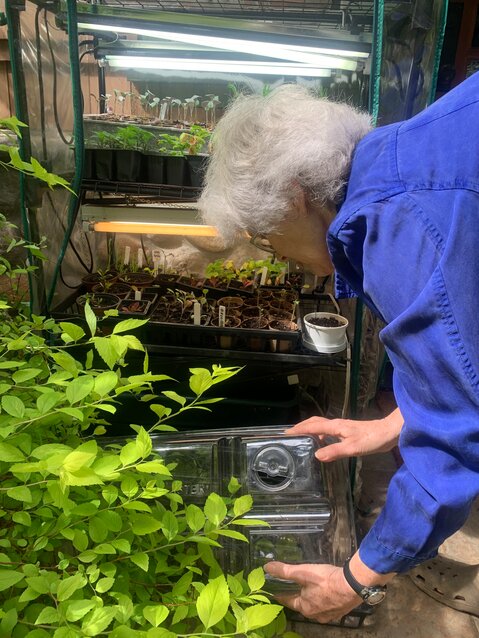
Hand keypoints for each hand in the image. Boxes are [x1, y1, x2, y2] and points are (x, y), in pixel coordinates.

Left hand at [264, 562, 360, 623]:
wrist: (353, 585)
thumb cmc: (326, 580)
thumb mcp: (302, 572)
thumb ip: (284, 571)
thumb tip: (267, 568)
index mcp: (304, 607)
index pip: (287, 601)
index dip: (281, 594)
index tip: (275, 590)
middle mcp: (315, 615)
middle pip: (301, 604)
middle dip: (297, 595)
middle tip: (293, 585)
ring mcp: (328, 615)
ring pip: (314, 605)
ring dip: (310, 597)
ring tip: (309, 587)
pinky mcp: (339, 611)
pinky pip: (326, 605)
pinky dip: (323, 598)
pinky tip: (325, 591)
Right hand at [286, 408, 403, 460]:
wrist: (389, 432)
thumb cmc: (372, 439)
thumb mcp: (352, 448)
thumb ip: (334, 451)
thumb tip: (315, 455)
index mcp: (335, 426)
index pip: (312, 426)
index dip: (299, 429)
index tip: (286, 433)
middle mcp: (336, 425)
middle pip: (315, 422)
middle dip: (302, 427)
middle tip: (291, 435)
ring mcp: (342, 427)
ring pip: (322, 426)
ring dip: (310, 430)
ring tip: (303, 440)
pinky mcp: (348, 432)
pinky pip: (328, 431)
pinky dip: (320, 434)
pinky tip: (322, 444)